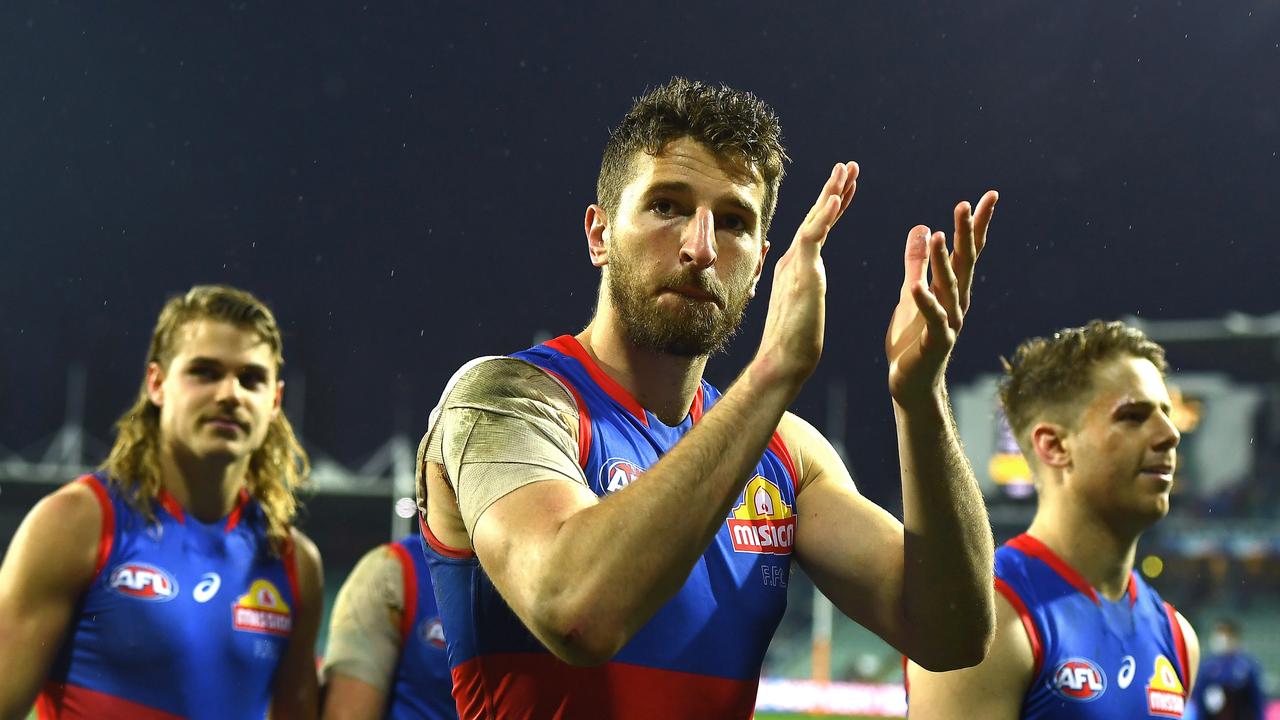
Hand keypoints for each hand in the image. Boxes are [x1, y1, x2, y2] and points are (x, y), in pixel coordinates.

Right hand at [754, 161, 857, 387]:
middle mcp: (793, 259)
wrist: (784, 359)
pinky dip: (824, 215)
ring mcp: (795, 263)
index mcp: (797, 266)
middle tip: (849, 165)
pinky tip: (837, 197)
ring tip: (847, 170)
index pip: (818, 228)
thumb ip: (803, 287)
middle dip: (834, 189)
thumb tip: (805, 281)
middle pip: (816, 216)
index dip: (833, 205)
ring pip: (814, 219)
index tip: (847, 186)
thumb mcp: (803, 305)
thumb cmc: (794, 341)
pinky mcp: (799, 272)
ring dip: (832, 192)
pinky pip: (812, 236)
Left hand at [886, 191, 997, 405]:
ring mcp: (950, 322)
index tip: (989, 196)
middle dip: (966, 233)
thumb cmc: (912, 339)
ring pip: (949, 286)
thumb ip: (917, 262)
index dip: (977, 224)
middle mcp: (958, 302)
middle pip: (965, 262)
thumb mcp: (911, 292)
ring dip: (945, 260)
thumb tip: (924, 227)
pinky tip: (918, 285)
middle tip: (966, 204)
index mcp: (952, 289)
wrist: (911, 383)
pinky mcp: (935, 341)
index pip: (968, 250)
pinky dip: (925, 301)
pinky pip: (932, 318)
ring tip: (939, 234)